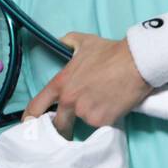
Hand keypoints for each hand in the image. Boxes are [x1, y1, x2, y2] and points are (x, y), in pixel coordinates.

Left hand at [23, 33, 151, 136]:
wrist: (137, 61)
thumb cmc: (111, 51)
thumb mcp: (85, 41)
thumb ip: (68, 42)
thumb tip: (60, 41)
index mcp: (61, 83)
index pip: (36, 107)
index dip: (30, 119)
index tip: (30, 126)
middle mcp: (69, 100)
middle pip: (57, 124)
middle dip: (62, 126)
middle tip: (70, 126)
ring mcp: (85, 112)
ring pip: (83, 123)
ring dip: (90, 118)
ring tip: (103, 105)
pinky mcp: (102, 120)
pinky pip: (101, 125)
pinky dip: (106, 119)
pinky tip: (114, 107)